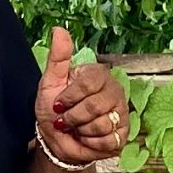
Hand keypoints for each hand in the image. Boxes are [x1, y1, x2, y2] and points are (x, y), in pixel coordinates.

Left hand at [35, 27, 127, 167]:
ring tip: (78, 128)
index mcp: (97, 75)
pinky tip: (87, 138)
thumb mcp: (50, 82)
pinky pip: (108, 140)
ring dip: (82, 130)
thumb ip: (57, 57)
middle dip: (74, 117)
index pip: (88, 83)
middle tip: (66, 120)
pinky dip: (92, 143)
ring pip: (102, 124)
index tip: (59, 104)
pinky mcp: (123, 135)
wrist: (56, 141)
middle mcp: (113, 91)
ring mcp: (121, 113)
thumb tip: (59, 30)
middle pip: (95, 105)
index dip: (70, 97)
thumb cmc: (54, 110)